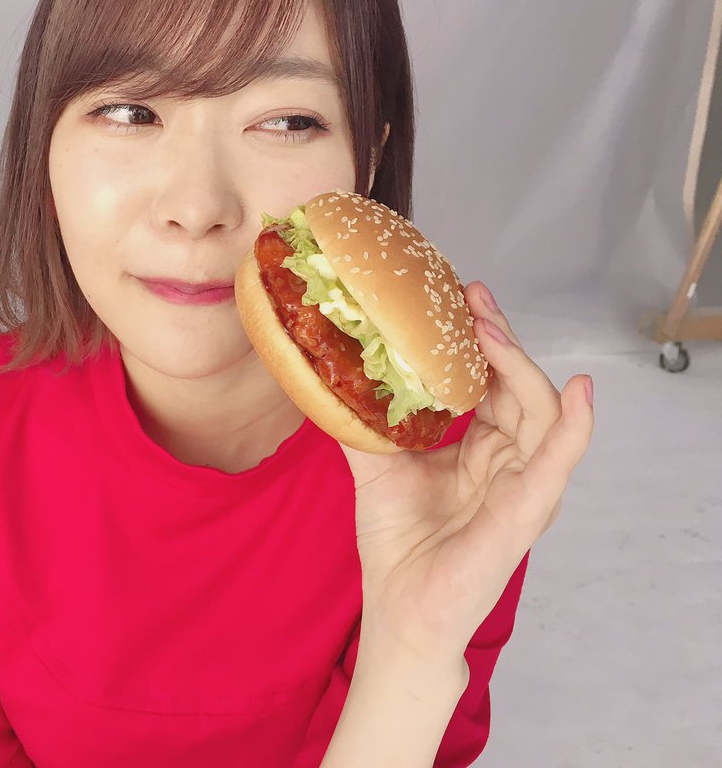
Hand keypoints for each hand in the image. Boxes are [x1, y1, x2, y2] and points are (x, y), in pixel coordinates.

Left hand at [337, 280, 594, 658]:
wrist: (399, 610)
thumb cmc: (397, 544)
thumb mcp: (375, 465)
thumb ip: (361, 421)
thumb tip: (326, 371)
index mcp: (483, 450)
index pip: (495, 383)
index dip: (482, 340)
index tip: (459, 296)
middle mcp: (512, 463)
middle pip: (521, 387)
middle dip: (500, 338)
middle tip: (472, 298)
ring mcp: (524, 487)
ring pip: (541, 411)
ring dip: (520, 364)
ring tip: (490, 327)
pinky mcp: (527, 513)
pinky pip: (559, 463)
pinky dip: (575, 427)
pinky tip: (580, 396)